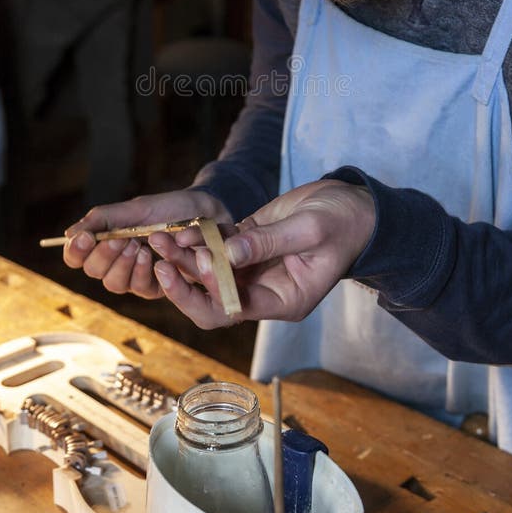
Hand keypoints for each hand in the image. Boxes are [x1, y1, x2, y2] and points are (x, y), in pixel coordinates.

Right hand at [63, 189, 232, 299]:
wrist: (206, 212)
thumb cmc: (169, 208)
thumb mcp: (136, 209)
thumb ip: (104, 219)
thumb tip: (68, 235)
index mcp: (107, 240)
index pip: (77, 256)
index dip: (75, 251)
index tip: (86, 237)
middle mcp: (118, 262)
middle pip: (93, 272)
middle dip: (104, 255)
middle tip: (121, 238)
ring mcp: (138, 276)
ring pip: (114, 284)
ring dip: (123, 265)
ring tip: (138, 246)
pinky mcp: (159, 287)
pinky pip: (141, 290)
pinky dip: (143, 273)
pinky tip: (150, 257)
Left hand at [149, 179, 375, 328]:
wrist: (353, 204)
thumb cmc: (342, 222)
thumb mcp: (309, 229)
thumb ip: (268, 241)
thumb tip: (227, 252)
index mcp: (284, 299)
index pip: (237, 308)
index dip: (215, 289)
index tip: (202, 258)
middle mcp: (264, 290)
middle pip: (214, 301)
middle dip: (185, 283)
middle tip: (161, 262)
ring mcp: (253, 268)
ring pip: (208, 272)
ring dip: (183, 258)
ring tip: (158, 238)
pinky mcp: (247, 244)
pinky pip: (215, 248)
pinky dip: (196, 239)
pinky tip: (180, 228)